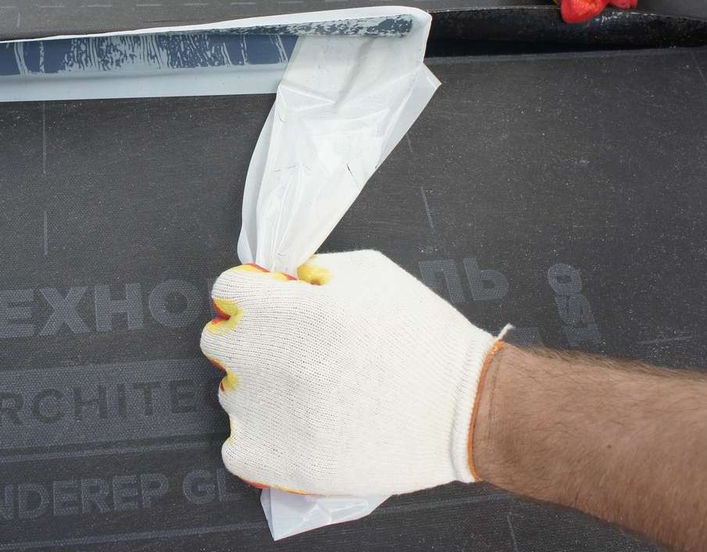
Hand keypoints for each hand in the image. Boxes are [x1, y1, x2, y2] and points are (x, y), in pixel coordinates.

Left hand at [200, 251, 498, 495]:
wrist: (462, 406)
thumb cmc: (423, 334)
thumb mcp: (373, 272)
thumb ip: (316, 267)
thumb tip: (281, 278)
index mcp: (297, 310)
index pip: (226, 289)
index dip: (249, 291)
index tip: (264, 301)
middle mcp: (275, 362)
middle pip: (219, 341)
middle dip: (249, 334)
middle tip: (286, 344)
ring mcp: (274, 417)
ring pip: (230, 392)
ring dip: (259, 386)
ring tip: (306, 389)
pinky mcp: (284, 465)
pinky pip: (236, 447)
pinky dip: (257, 437)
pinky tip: (291, 426)